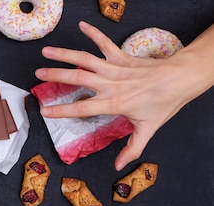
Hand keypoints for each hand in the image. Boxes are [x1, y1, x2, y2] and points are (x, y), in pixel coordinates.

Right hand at [35, 21, 201, 169]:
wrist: (180, 79)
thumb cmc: (163, 104)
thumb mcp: (147, 130)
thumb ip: (131, 149)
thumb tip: (118, 166)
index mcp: (114, 103)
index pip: (83, 108)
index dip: (62, 110)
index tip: (45, 111)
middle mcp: (111, 84)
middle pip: (78, 78)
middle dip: (56, 76)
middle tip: (38, 74)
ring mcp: (115, 68)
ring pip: (86, 59)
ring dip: (65, 54)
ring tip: (47, 52)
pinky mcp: (121, 57)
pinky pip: (105, 43)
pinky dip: (93, 33)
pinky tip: (81, 26)